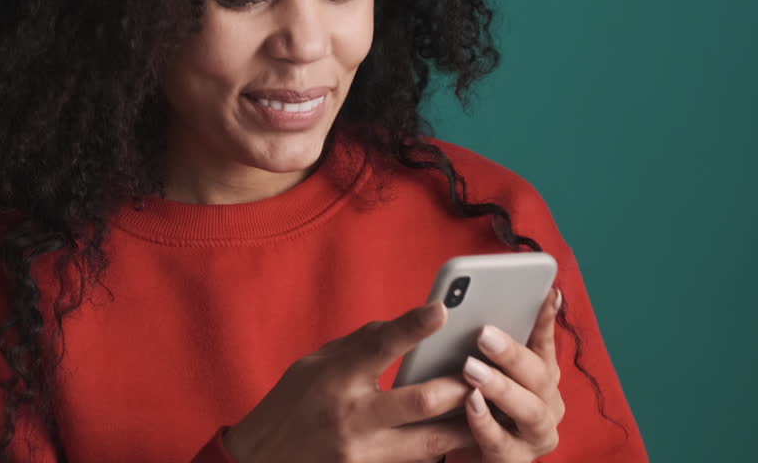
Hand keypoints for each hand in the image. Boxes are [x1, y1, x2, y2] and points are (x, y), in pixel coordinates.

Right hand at [222, 303, 475, 462]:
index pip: (378, 346)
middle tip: (490, 372)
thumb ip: (362, 346)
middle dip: (462, 386)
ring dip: (466, 426)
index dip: (412, 327)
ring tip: (494, 410)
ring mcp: (361, 451)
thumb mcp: (316, 362)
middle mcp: (350, 415)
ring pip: (430, 442)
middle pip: (421, 401)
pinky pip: (416, 462)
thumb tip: (411, 326)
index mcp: (335, 376)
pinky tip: (465, 439)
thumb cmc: (293, 402)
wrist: (262, 459)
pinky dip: (442, 450)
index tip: (443, 310)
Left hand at [448, 288, 565, 462]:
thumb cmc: (476, 404)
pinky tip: (469, 403)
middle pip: (539, 376)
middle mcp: (547, 405)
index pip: (546, 341)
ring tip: (471, 368)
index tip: (544, 292)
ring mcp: (535, 436)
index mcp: (541, 375)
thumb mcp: (484, 368)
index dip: (545, 318)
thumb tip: (492, 297)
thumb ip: (490, 339)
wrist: (465, 454)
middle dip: (512, 353)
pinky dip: (485, 422)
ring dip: (501, 387)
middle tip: (483, 333)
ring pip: (529, 410)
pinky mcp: (514, 460)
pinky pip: (500, 442)